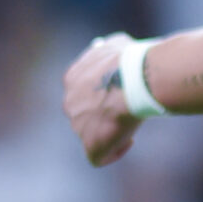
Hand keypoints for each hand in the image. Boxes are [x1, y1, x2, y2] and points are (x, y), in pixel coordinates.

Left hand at [62, 36, 144, 166]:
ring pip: (90, 135)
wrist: (133, 79)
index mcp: (71, 79)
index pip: (82, 91)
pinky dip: (113, 152)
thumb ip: (109, 50)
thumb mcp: (116, 44)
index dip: (99, 94)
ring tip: (129, 125)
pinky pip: (98, 156)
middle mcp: (69, 103)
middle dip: (101, 114)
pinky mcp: (90, 145)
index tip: (116, 93)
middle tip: (123, 111)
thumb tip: (113, 49)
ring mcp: (78, 126)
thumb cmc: (130, 60)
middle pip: (83, 114)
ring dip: (108, 132)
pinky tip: (129, 141)